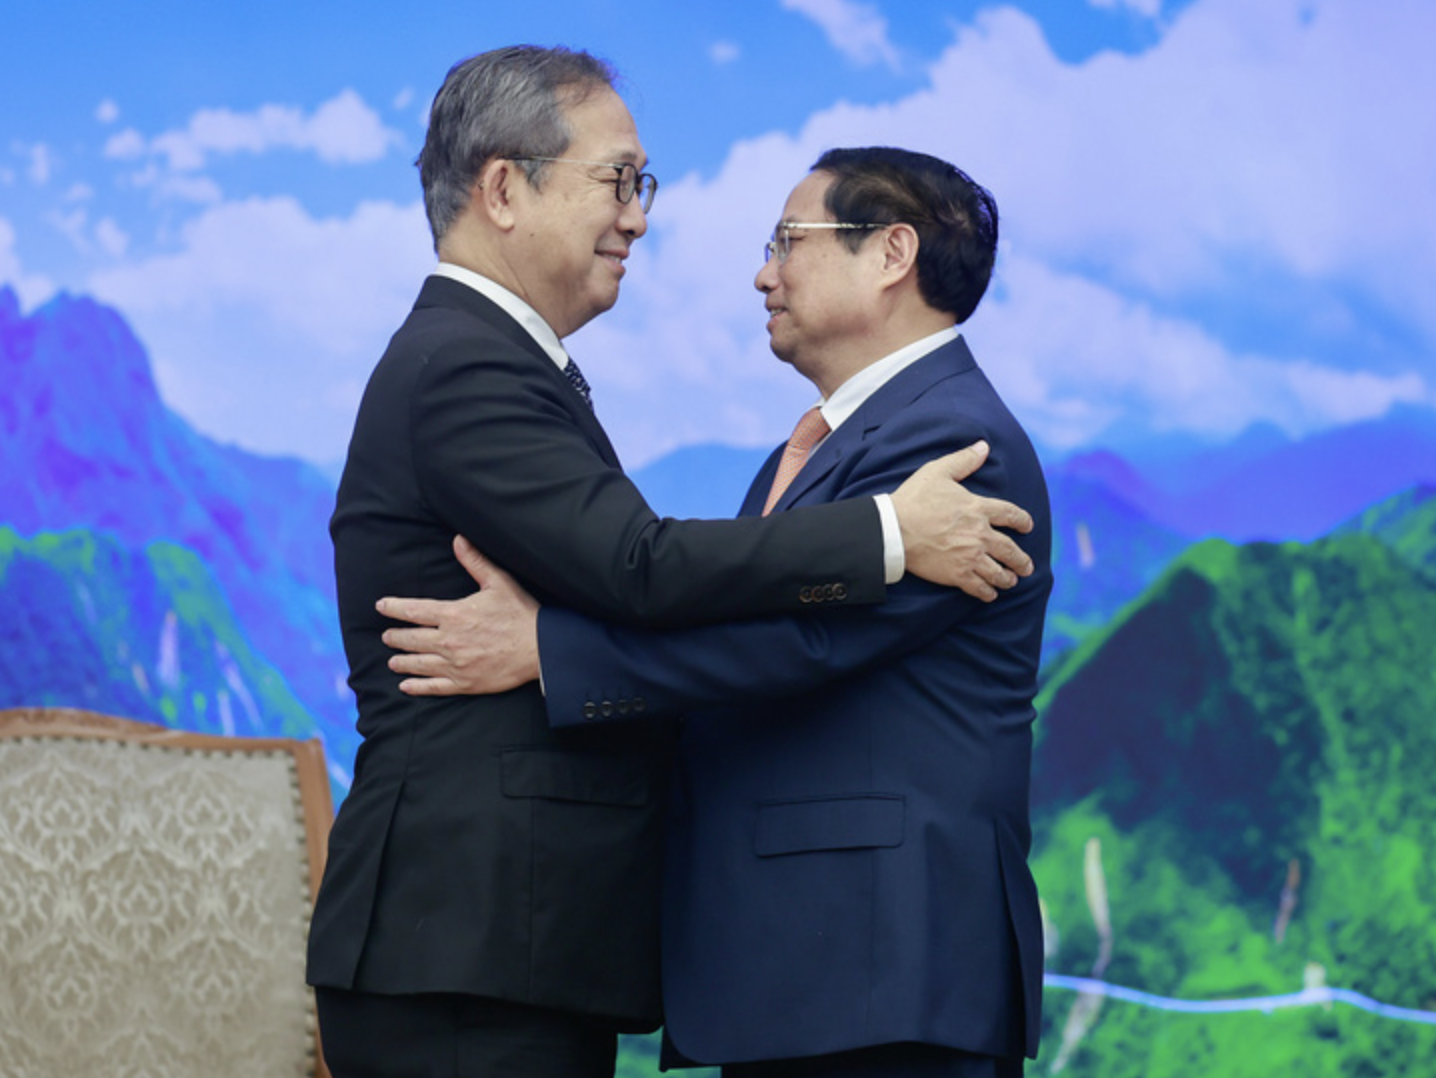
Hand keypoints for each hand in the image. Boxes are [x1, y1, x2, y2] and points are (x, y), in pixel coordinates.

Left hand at [376, 535, 539, 695]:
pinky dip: (417, 687)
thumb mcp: (499, 582)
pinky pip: (434, 687)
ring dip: (401, 662)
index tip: (381, 606)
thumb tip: (458, 539)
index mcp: (454, 614)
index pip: (414, 610)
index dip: (394, 608)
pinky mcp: (465, 683)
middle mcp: (449, 641)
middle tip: (387, 637)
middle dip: (395, 637)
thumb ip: (475, 561)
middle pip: (411, 639)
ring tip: (392, 662)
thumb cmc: (520, 613)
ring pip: (418, 664)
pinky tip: (405, 686)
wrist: (540, 649)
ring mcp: (455, 665)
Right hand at [891, 441, 1034, 601]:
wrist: (893, 530)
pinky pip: (980, 588)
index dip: (1022, 521)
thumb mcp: (938, 471)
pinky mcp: (957, 575)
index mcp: (978, 509)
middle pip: (1010, 550)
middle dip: (1021, 560)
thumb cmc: (913, 500)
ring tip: (1011, 580)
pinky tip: (990, 593)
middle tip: (1027, 566)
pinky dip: (988, 592)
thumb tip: (984, 446)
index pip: (1011, 515)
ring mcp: (970, 556)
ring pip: (999, 572)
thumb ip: (964, 460)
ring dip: (1008, 578)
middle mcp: (980, 534)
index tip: (1027, 527)